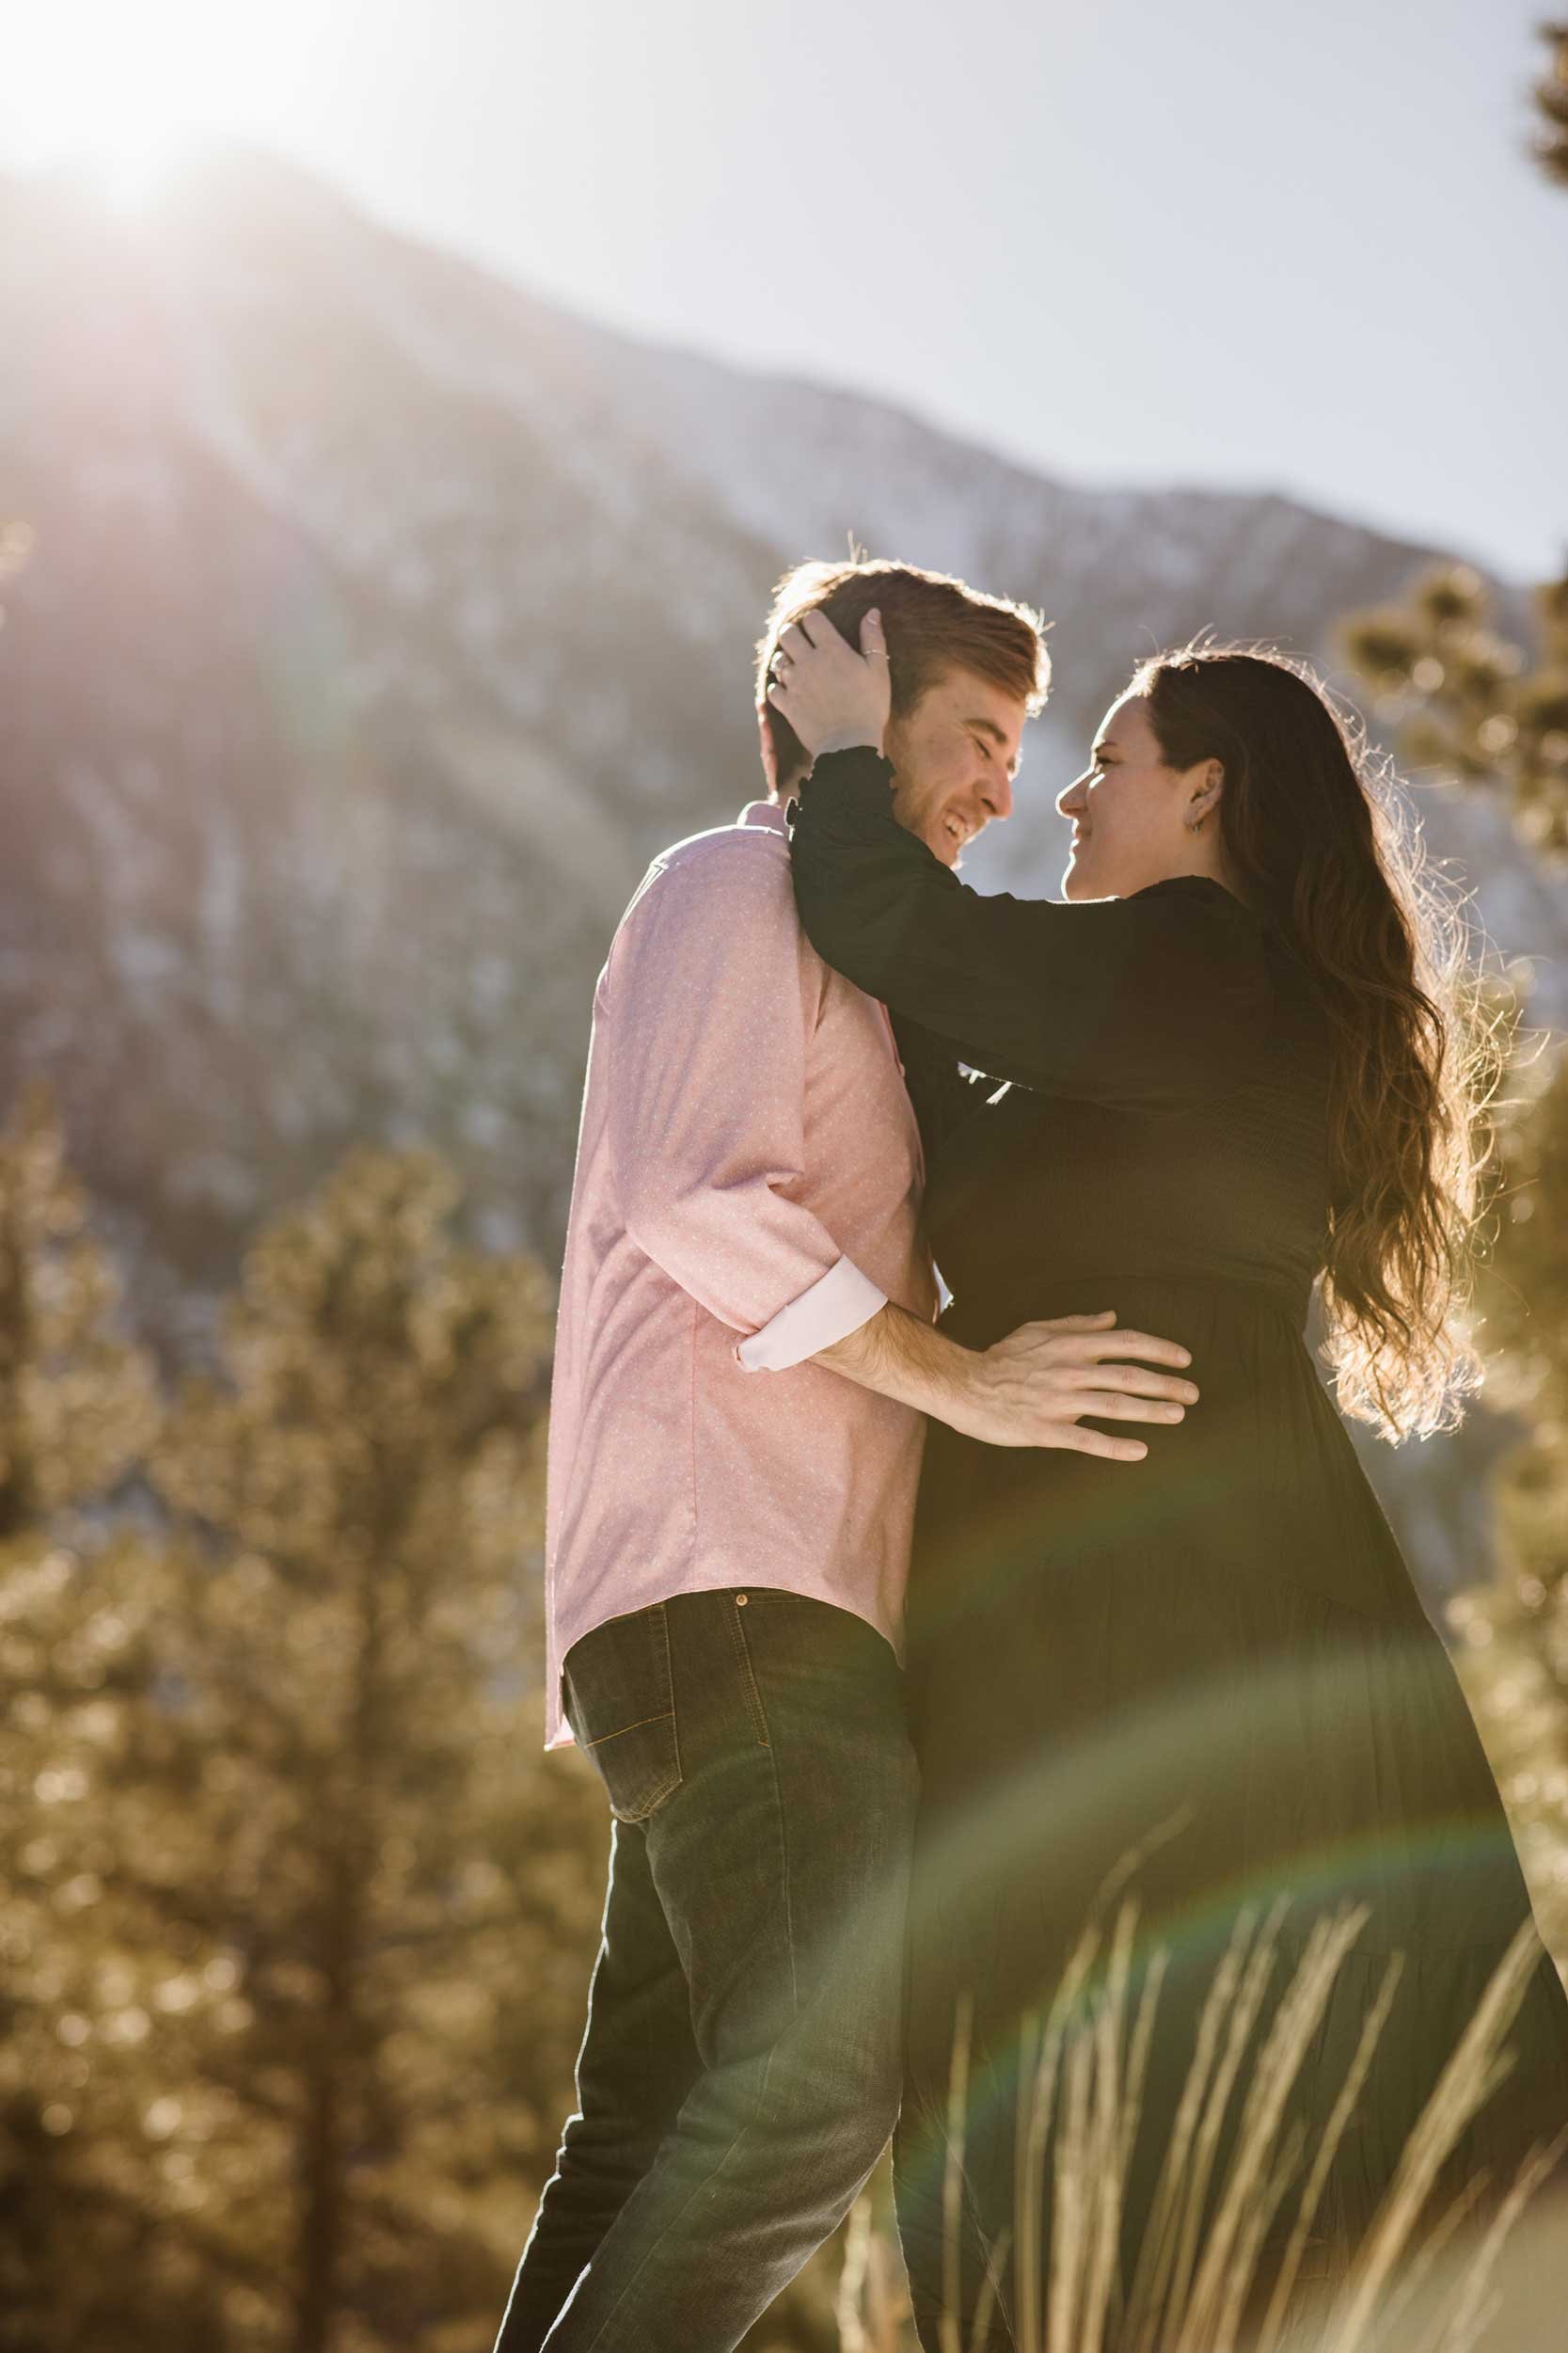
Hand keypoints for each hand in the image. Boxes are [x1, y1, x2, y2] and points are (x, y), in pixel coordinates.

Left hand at [765, 607, 891, 758]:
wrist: (850, 745)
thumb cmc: (869, 707)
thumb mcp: (878, 671)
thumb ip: (873, 639)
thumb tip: (872, 612)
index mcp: (832, 650)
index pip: (812, 619)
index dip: (815, 621)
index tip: (820, 629)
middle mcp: (809, 662)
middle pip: (787, 633)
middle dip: (793, 634)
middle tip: (802, 643)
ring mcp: (794, 683)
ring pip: (777, 660)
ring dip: (785, 660)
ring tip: (797, 667)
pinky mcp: (786, 704)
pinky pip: (772, 688)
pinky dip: (778, 687)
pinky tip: (789, 690)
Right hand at [953, 1311, 1198, 1459]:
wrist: (963, 1385)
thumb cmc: (1003, 1358)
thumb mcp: (1038, 1331)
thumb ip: (1077, 1324)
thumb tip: (1112, 1317)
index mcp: (1070, 1345)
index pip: (1125, 1343)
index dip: (1159, 1350)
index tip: (1184, 1359)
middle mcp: (1069, 1371)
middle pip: (1128, 1376)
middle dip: (1166, 1384)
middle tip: (1194, 1393)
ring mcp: (1058, 1401)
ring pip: (1114, 1405)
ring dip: (1150, 1410)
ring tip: (1178, 1415)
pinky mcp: (1045, 1430)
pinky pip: (1086, 1440)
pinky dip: (1115, 1446)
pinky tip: (1139, 1451)